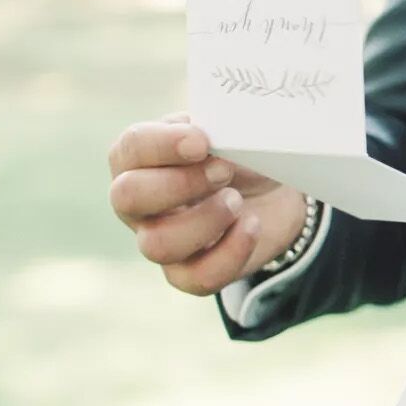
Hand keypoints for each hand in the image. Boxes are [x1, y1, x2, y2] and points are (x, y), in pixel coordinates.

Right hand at [108, 112, 307, 295]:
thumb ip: (215, 127)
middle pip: (126, 197)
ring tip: (237, 201)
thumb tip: (212, 135)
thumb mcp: (230, 131)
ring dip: (205, 219)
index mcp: (141, 159)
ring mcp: (159, 240)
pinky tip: (251, 225)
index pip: (129, 148)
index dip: (162, 145)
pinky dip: (230, 252)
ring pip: (156, 244)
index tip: (202, 142)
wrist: (278, 191)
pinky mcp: (190, 272)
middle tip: (224, 171)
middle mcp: (139, 203)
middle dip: (180, 183)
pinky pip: (196, 278)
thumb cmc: (242, 154)